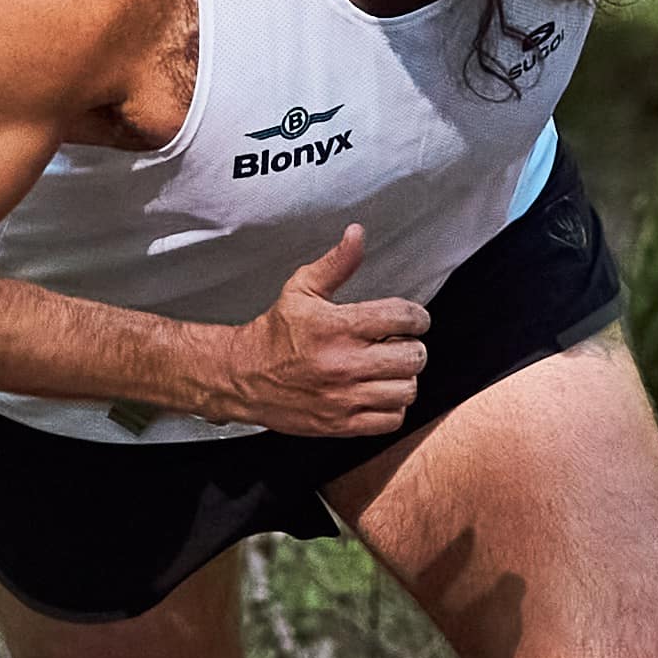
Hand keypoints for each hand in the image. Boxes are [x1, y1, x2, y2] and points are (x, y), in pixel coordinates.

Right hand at [207, 223, 429, 434]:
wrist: (241, 377)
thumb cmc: (275, 333)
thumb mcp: (300, 289)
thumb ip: (336, 263)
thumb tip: (357, 234)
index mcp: (337, 326)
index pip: (403, 318)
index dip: (416, 317)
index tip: (411, 320)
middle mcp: (344, 362)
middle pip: (413, 356)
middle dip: (411, 347)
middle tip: (398, 344)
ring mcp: (344, 396)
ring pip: (407, 389)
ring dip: (403, 377)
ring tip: (388, 370)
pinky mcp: (341, 423)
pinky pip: (391, 419)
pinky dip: (392, 407)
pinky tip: (378, 393)